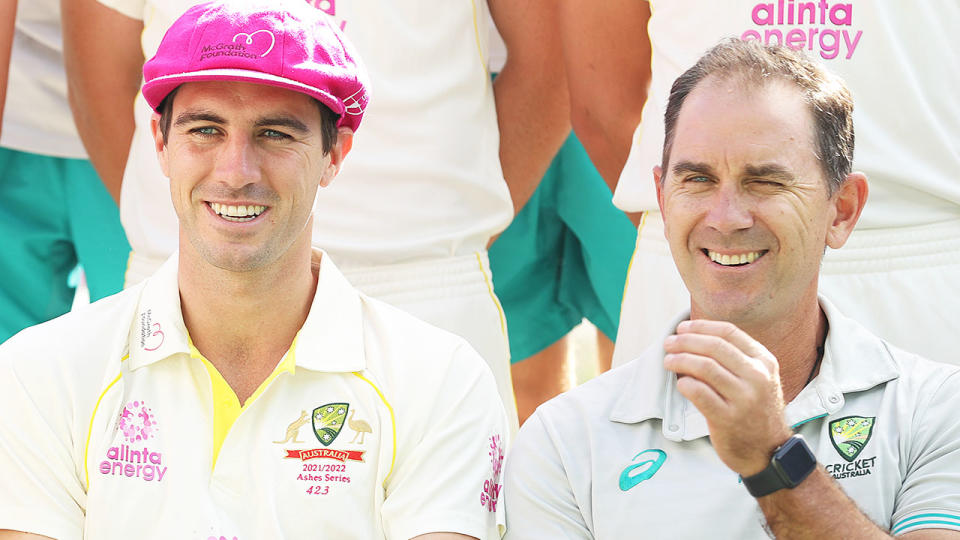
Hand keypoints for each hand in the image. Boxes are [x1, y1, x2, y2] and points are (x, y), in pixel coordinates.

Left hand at [663, 319, 792, 476]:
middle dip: (686, 341)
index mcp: (765, 362)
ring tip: (668, 361)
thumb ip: (736, 358)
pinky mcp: (728, 419)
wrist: (769, 452)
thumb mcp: (758, 379)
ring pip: (705, 367)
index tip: (682, 327)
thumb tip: (694, 337)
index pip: (729, 332)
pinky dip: (685, 384)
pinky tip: (680, 384)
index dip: (701, 326)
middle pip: (714, 347)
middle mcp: (757, 377)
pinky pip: (699, 393)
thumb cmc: (756, 411)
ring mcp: (744, 399)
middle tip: (669, 343)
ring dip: (681, 360)